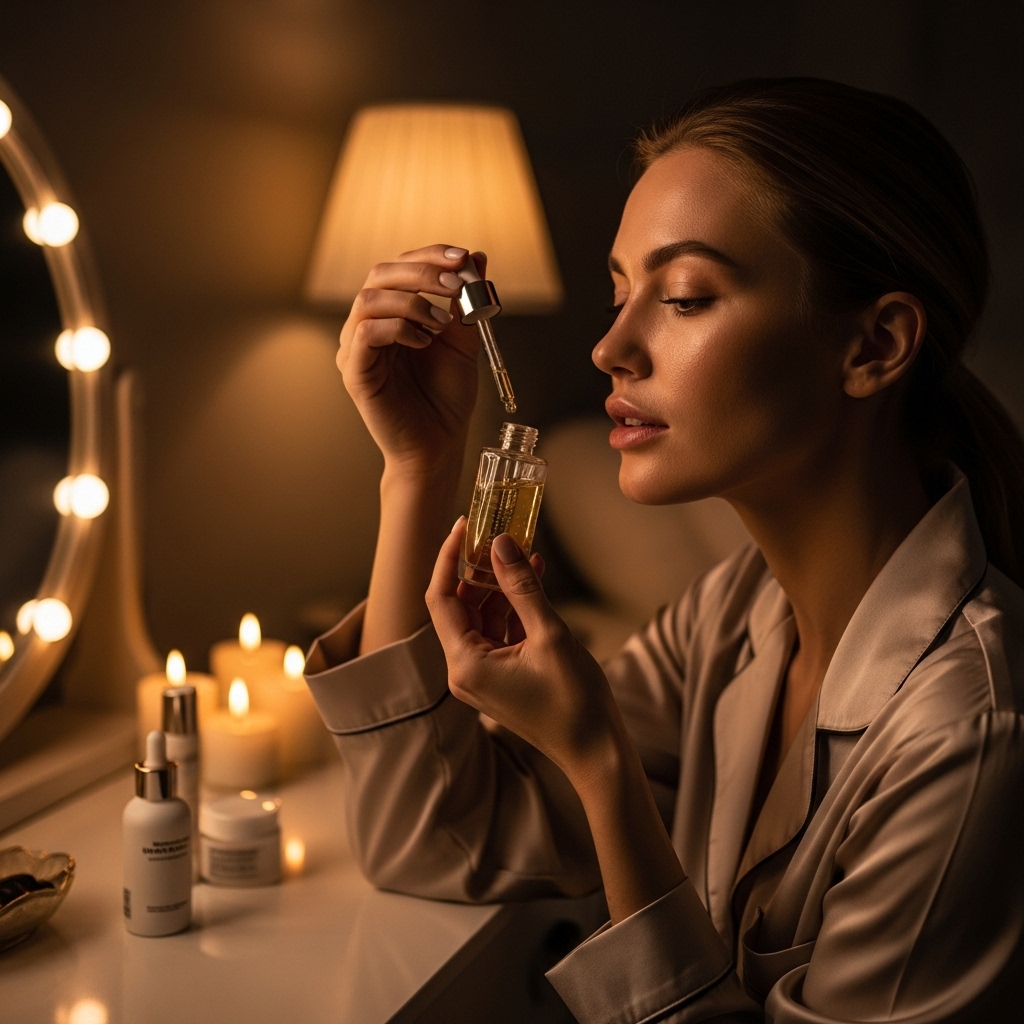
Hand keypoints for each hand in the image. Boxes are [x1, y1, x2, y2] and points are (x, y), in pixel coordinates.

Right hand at [337, 245, 482, 476]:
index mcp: (391, 314)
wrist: (439, 444)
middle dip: (422, 271)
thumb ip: (466, 302)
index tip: (462, 257)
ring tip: (442, 323)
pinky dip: (398, 328)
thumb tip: (476, 256)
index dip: (429, 256)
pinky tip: (424, 342)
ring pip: (369, 300)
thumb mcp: (463, 342)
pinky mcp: (354, 372)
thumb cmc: (446, 398)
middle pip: (380, 274)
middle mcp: (367, 326)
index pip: (400, 268)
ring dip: (411, 301)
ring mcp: (356, 348)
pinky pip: (365, 334)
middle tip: (455, 283)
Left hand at [426, 519, 619, 777]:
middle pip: (458, 605)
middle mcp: (464, 670)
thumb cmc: (574, 702)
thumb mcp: (549, 635)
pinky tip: (534, 578)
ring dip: (499, 585)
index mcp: (465, 663)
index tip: (463, 525)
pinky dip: (511, 607)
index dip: (449, 557)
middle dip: (477, 568)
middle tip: (497, 533)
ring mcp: (481, 676)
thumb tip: (501, 543)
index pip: (441, 598)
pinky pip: (497, 632)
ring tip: (521, 550)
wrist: (595, 751)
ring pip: (480, 616)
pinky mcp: (499, 677)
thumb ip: (522, 587)